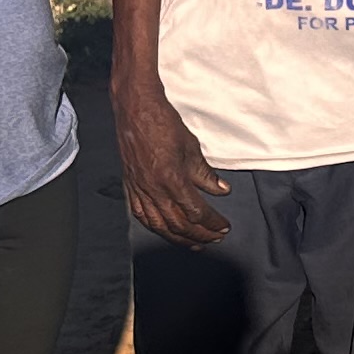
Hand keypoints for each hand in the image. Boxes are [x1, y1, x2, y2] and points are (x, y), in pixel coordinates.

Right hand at [115, 78, 232, 248]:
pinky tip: (165, 231)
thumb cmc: (162, 123)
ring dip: (179, 238)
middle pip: (179, 224)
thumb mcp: (191, 148)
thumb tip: (222, 190)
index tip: (223, 227)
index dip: (212, 223)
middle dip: (199, 235)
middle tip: (214, 239)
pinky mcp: (130, 187)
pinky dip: (156, 227)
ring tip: (194, 243)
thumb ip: (206, 174)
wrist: (135, 110)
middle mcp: (153, 189)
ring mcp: (139, 190)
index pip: (196, 212)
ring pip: (159, 225)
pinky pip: (141, 215)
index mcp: (172, 179)